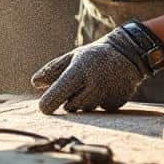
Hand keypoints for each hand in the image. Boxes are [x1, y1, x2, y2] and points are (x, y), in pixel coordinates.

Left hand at [31, 24, 159, 113]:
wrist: (128, 53)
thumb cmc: (94, 56)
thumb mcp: (72, 57)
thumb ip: (52, 70)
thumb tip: (35, 82)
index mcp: (80, 69)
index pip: (60, 91)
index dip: (49, 102)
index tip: (43, 108)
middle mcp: (94, 83)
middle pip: (71, 106)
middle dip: (69, 100)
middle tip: (76, 86)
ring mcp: (107, 94)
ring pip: (85, 109)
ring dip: (83, 102)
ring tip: (92, 85)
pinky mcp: (117, 103)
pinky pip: (100, 110)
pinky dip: (98, 103)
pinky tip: (104, 89)